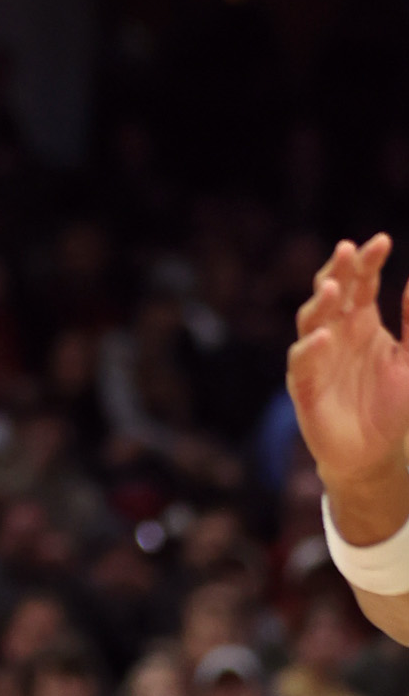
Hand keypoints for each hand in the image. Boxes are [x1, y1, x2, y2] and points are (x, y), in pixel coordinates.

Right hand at [290, 236, 408, 496]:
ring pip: (312, 319)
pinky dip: (311, 349)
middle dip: (339, 270)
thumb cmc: (391, 404)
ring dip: (321, 303)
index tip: (383, 241)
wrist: (374, 454)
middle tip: (349, 250)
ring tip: (336, 288)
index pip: (362, 283)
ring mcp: (316, 354)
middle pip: (332, 292)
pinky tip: (324, 337)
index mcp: (361, 320)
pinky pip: (303, 361)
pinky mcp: (304, 384)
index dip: (369, 262)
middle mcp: (335, 330)